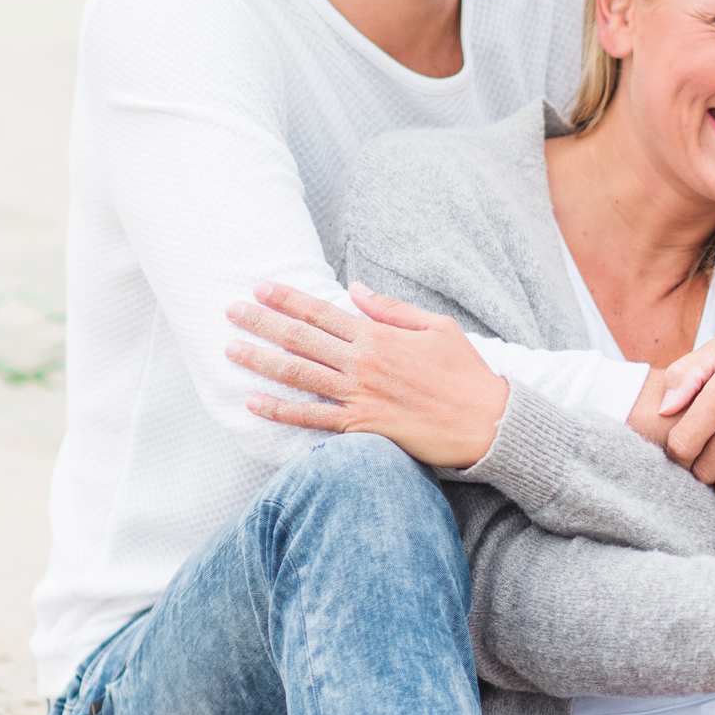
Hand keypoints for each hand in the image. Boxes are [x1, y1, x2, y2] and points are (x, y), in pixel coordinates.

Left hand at [225, 281, 508, 467]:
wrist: (484, 423)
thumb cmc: (465, 373)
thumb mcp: (437, 326)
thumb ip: (392, 308)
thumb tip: (356, 288)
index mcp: (378, 336)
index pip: (322, 312)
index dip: (288, 299)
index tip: (260, 287)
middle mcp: (362, 364)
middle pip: (300, 339)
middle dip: (262, 322)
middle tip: (230, 310)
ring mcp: (358, 396)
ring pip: (298, 375)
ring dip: (261, 361)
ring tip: (231, 350)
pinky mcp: (360, 427)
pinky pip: (312, 419)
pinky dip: (281, 412)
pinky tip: (254, 403)